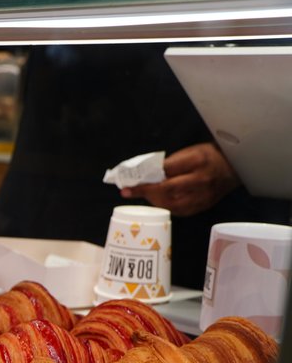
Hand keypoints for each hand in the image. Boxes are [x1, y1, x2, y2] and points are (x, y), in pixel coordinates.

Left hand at [120, 143, 239, 216]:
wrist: (234, 167)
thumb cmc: (208, 156)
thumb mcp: (189, 152)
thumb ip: (169, 163)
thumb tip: (146, 175)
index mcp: (196, 161)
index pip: (165, 171)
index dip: (145, 178)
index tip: (128, 183)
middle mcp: (200, 180)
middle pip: (167, 190)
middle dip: (145, 192)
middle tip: (130, 191)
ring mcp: (203, 196)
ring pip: (171, 204)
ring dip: (153, 200)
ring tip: (145, 194)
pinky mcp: (203, 206)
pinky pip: (179, 211)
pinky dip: (165, 207)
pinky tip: (158, 201)